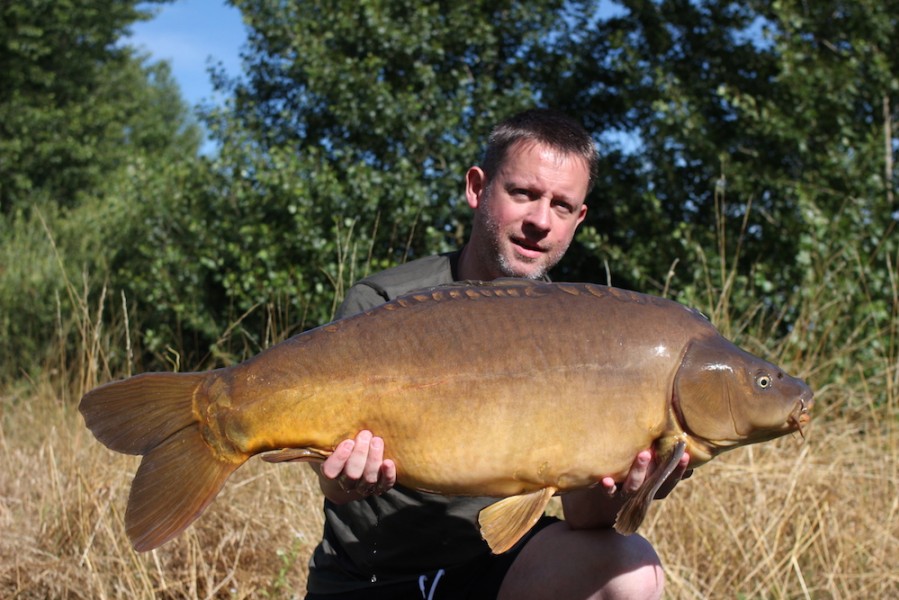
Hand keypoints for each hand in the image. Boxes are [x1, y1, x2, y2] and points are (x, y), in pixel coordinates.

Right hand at [317, 430, 396, 503]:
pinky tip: (389, 462)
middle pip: (352, 474)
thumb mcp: (332, 439)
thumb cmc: (342, 445)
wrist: (352, 470)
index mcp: (331, 472)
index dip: (339, 458)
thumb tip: (333, 403)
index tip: (348, 441)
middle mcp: (346, 482)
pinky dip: (387, 475)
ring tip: (377, 441)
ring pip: (368, 479)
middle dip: (359, 454)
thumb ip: (331, 429)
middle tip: (365, 434)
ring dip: (373, 459)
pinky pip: (384, 485)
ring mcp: (363, 487)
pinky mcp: (379, 487)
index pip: (330, 471)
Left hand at [563, 448, 691, 528]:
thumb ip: (660, 462)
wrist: (596, 505)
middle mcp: (641, 493)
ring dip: (639, 471)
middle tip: (660, 449)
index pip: (670, 479)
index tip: (685, 455)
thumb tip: (683, 448)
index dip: (679, 469)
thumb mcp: (645, 472)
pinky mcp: (607, 495)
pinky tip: (605, 480)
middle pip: (653, 481)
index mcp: (653, 487)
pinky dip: (608, 488)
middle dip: (660, 467)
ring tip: (644, 454)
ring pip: (634, 486)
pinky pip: (609, 493)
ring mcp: (625, 495)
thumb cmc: (626, 478)